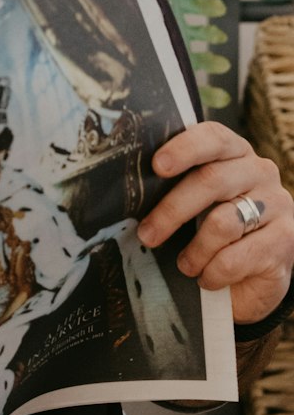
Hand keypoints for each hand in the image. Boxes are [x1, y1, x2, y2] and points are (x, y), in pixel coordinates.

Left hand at [138, 122, 293, 325]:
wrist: (255, 274)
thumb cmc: (215, 227)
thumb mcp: (198, 201)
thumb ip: (177, 185)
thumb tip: (135, 190)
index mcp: (235, 152)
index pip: (213, 137)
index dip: (184, 148)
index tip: (158, 166)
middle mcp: (260, 172)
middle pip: (211, 180)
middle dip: (172, 210)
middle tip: (148, 234)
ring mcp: (277, 205)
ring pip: (223, 223)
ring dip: (194, 251)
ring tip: (185, 265)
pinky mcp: (285, 241)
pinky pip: (237, 257)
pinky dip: (213, 272)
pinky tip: (207, 277)